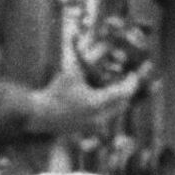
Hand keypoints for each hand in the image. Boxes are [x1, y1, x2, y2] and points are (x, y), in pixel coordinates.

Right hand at [29, 62, 150, 137]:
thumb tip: (104, 45)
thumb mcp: (73, 72)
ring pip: (116, 112)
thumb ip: (90, 59)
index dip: (131, 82)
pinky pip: (107, 117)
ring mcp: (95, 126)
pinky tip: (104, 97)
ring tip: (118, 86)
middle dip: (127, 91)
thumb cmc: (55, 92)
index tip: (133, 73)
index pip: (124, 93)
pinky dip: (110, 106)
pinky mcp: (90, 129)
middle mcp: (99, 118)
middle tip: (128, 78)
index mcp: (97, 104)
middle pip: (123, 104)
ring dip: (119, 99)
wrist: (40, 116)